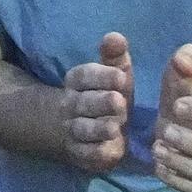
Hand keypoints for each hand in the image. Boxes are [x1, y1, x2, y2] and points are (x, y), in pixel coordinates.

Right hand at [60, 33, 134, 173]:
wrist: (70, 129)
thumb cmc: (102, 94)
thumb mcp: (109, 74)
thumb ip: (114, 56)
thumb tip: (115, 36)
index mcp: (76, 82)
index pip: (83, 76)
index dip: (101, 76)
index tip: (121, 76)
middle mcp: (71, 105)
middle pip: (82, 103)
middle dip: (101, 102)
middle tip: (119, 102)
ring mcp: (72, 131)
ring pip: (82, 130)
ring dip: (98, 128)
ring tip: (115, 126)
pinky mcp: (79, 154)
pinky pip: (85, 155)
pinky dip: (96, 154)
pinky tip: (111, 150)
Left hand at [152, 44, 191, 191]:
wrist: (178, 118)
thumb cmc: (181, 92)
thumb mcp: (180, 73)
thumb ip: (184, 62)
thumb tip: (184, 58)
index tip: (177, 106)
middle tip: (165, 131)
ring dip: (182, 164)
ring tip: (157, 149)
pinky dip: (178, 182)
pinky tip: (159, 167)